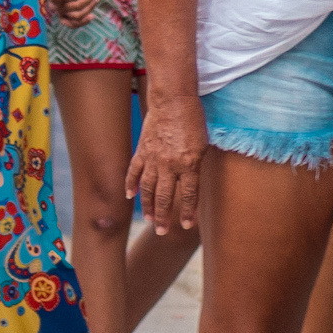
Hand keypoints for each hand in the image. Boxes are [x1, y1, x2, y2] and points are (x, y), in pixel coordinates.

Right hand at [128, 94, 208, 230]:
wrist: (173, 100)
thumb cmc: (193, 121)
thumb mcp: (202, 146)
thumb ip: (196, 166)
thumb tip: (192, 184)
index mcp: (189, 164)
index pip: (188, 195)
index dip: (187, 212)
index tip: (186, 225)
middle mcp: (169, 164)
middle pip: (164, 196)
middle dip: (164, 217)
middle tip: (163, 232)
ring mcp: (153, 158)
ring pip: (148, 188)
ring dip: (148, 206)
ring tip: (149, 220)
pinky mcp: (142, 150)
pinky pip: (134, 171)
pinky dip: (131, 184)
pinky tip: (130, 196)